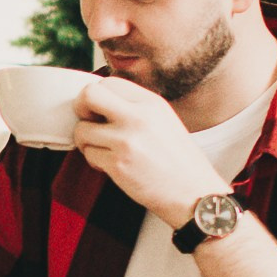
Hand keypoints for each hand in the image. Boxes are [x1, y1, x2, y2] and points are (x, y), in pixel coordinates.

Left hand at [70, 78, 227, 227]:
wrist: (195, 195)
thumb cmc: (179, 161)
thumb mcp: (163, 121)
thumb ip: (135, 108)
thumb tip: (98, 102)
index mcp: (151, 103)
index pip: (108, 82)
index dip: (96, 96)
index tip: (99, 111)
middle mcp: (138, 117)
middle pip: (89, 95)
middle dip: (80, 109)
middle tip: (90, 124)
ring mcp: (126, 141)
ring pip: (81, 130)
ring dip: (87, 142)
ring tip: (105, 151)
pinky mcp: (118, 165)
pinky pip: (89, 155)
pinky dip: (95, 161)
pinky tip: (113, 166)